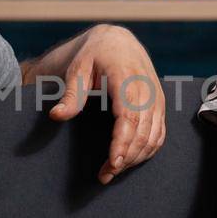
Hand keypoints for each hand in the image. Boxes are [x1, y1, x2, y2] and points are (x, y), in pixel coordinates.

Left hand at [47, 25, 164, 183]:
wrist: (118, 42)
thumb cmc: (94, 55)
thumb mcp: (77, 69)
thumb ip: (71, 94)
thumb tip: (57, 116)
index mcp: (126, 76)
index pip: (129, 115)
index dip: (122, 141)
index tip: (112, 162)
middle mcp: (147, 87)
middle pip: (142, 130)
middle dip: (126, 157)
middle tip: (105, 174)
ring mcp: (156, 97)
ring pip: (153, 135)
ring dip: (135, 158)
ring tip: (112, 171)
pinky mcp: (160, 104)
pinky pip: (159, 133)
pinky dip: (147, 151)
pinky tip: (130, 161)